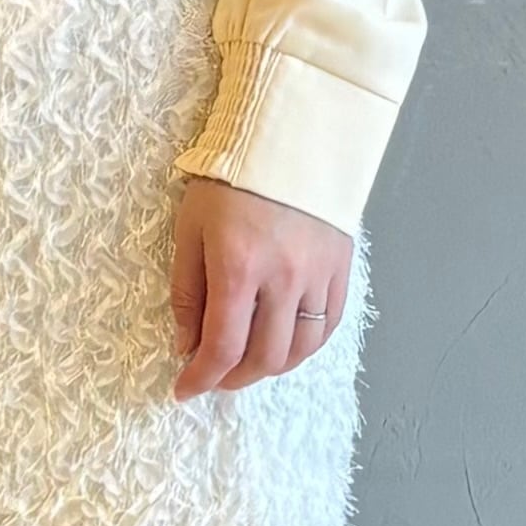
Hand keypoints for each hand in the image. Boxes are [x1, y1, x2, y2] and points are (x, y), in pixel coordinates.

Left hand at [169, 173, 352, 399]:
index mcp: (238, 267)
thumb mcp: (190, 230)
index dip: (201, 378)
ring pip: (298, 349)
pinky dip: (303, 347)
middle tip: (214, 376)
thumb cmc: (230, 178)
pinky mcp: (340, 268)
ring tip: (247, 364)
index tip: (185, 390)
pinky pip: (327, 326)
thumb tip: (187, 345)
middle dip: (233, 378)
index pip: (222, 347)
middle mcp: (283, 278)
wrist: (288, 135)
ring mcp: (318, 275)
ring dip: (269, 367)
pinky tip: (282, 345)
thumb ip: (187, 293)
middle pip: (263, 357)